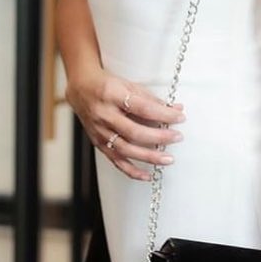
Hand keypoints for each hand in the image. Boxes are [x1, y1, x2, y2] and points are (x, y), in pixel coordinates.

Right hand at [65, 69, 185, 180]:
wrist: (81, 89)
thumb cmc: (107, 85)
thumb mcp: (128, 85)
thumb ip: (151, 99)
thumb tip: (176, 110)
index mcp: (112, 95)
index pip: (143, 108)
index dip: (163, 114)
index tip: (179, 117)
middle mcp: (104, 115)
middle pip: (134, 132)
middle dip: (159, 137)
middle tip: (177, 137)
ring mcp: (100, 131)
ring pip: (126, 150)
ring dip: (149, 156)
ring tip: (168, 159)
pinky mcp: (98, 143)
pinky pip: (116, 161)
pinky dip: (132, 171)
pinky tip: (148, 175)